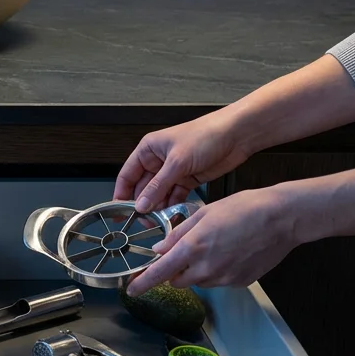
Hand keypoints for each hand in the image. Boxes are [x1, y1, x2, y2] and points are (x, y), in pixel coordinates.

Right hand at [114, 112, 251, 212]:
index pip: (127, 175)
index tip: (118, 212)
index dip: (121, 194)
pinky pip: (175, 197)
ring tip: (158, 220)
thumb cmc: (205, 135)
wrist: (236, 136)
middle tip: (142, 220)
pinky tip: (172, 215)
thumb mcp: (177, 162)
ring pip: (159, 195)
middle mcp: (158, 161)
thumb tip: (141, 204)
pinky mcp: (188, 179)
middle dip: (142, 204)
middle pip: (142, 188)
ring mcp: (173, 171)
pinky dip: (173, 206)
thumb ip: (157, 186)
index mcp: (149, 149)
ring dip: (158, 208)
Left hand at [125, 187, 300, 294]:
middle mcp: (206, 268)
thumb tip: (160, 249)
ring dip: (197, 270)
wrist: (282, 218)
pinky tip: (230, 252)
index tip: (131, 289)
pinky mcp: (240, 282)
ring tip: (215, 245)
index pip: (159, 273)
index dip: (142, 283)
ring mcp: (225, 278)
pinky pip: (219, 280)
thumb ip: (178, 234)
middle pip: (177, 280)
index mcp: (193, 248)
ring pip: (199, 281)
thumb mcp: (204, 213)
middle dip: (175, 270)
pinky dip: (217, 270)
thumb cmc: (245, 209)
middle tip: (186, 251)